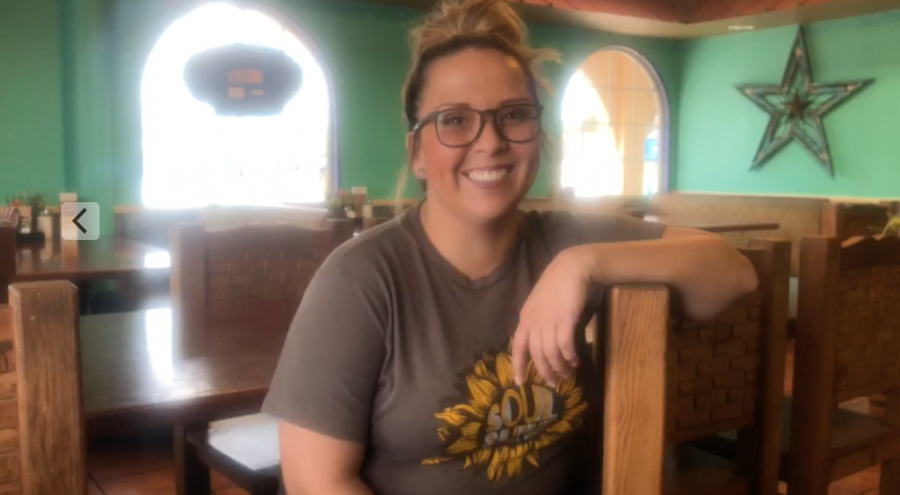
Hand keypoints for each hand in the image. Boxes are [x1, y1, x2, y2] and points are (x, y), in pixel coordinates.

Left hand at [512, 247, 589, 386]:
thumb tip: (537, 341)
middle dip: (544, 371)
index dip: (517, 365)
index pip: (517, 346)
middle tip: (552, 383)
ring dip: (559, 367)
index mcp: (525, 318)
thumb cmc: (555, 285)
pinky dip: (569, 356)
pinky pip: (565, 345)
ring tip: (566, 374)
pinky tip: (575, 360)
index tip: (520, 382)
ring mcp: (549, 321)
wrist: (570, 269)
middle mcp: (534, 321)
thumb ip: (535, 321)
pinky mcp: (565, 320)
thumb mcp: (538, 304)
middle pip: (536, 354)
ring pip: (550, 353)